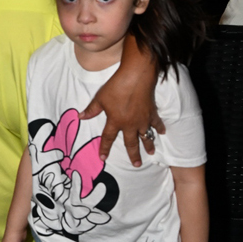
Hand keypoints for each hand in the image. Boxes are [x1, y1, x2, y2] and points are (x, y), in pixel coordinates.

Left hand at [82, 39, 163, 165]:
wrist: (136, 77)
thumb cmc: (116, 87)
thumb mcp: (100, 98)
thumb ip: (91, 109)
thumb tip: (80, 116)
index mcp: (116, 121)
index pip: (108, 138)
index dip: (104, 148)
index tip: (103, 158)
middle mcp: (130, 124)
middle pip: (131, 143)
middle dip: (133, 155)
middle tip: (136, 165)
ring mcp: (142, 120)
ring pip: (146, 136)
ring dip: (149, 145)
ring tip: (151, 153)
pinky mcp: (152, 112)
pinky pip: (156, 123)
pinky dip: (159, 127)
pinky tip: (162, 132)